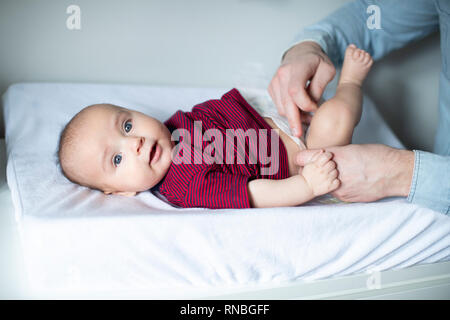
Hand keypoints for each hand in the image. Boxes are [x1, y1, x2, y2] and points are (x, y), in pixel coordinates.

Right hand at [268, 41, 335, 136]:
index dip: (305, 104)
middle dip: (293, 120)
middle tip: (300, 134)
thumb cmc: (317, 62)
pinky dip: (288, 112)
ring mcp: (274, 82)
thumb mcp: (327, 70)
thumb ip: (319, 87)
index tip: (316, 109)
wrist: (301, 53)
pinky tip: (299, 111)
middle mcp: (282, 74)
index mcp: (296, 68)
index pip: (295, 91)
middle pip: (285, 103)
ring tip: (308, 117)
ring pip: (281, 107)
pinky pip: (278, 106)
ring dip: (294, 116)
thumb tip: (312, 106)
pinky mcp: (271, 88)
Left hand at [296, 144, 413, 201]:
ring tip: (341, 175)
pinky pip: (336, 192)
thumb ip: (334, 153)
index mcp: (336, 156)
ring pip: (325, 184)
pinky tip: (349, 183)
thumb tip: (319, 156)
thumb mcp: (353, 148)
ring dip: (327, 180)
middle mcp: (336, 172)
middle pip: (313, 173)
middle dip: (314, 171)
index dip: (302, 158)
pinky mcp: (346, 198)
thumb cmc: (377, 156)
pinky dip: (338, 187)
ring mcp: (340, 187)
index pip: (307, 157)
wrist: (396, 174)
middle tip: (316, 168)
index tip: (300, 159)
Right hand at [301, 150, 339, 196]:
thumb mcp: (309, 164)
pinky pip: (337, 182)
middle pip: (332, 164)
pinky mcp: (329, 186)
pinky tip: (330, 181)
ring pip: (336, 172)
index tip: (327, 158)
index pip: (327, 155)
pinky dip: (335, 181)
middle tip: (326, 168)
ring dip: (332, 173)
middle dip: (330, 165)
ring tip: (327, 175)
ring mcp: (326, 179)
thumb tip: (323, 150)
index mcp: (317, 165)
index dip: (328, 155)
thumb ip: (316, 156)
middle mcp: (322, 171)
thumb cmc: (307, 175)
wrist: (305, 187)